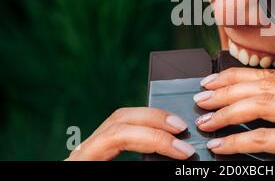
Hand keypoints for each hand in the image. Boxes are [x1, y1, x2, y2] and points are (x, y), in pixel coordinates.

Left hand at [65, 107, 194, 160]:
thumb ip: (140, 167)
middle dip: (155, 121)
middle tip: (182, 130)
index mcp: (81, 163)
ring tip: (176, 128)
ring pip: (120, 119)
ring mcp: (88, 149)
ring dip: (152, 120)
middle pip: (120, 119)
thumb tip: (173, 165)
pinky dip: (144, 127)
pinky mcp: (98, 152)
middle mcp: (82, 152)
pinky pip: (121, 130)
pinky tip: (160, 133)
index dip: (154, 139)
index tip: (182, 152)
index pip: (118, 136)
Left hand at [194, 68, 274, 159]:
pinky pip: (265, 137)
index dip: (238, 76)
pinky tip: (219, 144)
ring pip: (263, 105)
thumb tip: (233, 91)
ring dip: (227, 113)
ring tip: (207, 120)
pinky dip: (236, 141)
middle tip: (203, 100)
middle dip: (227, 92)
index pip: (274, 76)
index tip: (212, 81)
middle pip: (267, 87)